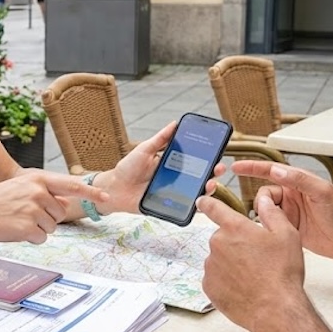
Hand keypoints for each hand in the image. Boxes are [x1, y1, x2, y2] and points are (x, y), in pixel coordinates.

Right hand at [0, 170, 108, 243]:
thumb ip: (43, 192)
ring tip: (17, 220)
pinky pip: (41, 238)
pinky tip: (14, 230)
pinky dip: (30, 238)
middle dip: (47, 217)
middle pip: (60, 212)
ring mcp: (33, 209)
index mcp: (37, 179)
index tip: (106, 198)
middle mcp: (38, 191)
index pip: (71, 185)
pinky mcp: (27, 227)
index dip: (91, 192)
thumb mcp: (21, 188)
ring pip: (51, 227)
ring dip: (37, 228)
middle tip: (24, 214)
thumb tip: (63, 204)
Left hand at [95, 122, 226, 214]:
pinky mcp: (167, 206)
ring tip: (210, 184)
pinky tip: (199, 202)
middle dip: (212, 173)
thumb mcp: (144, 149)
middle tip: (219, 169)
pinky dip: (193, 206)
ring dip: (206, 189)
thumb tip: (175, 123)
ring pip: (195, 192)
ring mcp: (173, 193)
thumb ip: (160, 139)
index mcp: (171, 163)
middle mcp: (175, 178)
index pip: (194, 160)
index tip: (217, 152)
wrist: (113, 188)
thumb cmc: (127, 167)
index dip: (207, 157)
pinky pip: (183, 207)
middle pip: (199, 177)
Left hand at [199, 194, 305, 331]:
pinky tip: (243, 286)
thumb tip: (264, 200)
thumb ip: (272, 213)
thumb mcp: (286, 235)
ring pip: (219, 258)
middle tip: (256, 257)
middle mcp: (217, 244)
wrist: (275, 310)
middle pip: (222, 237)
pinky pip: (215, 277)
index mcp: (234, 228)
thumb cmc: (282, 273)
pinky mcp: (209, 286)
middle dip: (235, 243)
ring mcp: (211, 266)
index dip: (207, 202)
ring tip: (252, 276)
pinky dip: (226, 280)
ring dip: (231, 263)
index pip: (214, 208)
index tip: (202, 201)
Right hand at [230, 161, 332, 260]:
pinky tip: (273, 235)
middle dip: (261, 203)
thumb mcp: (322, 192)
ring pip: (265, 212)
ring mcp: (290, 213)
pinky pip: (270, 226)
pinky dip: (268, 229)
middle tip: (267, 214)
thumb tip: (277, 170)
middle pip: (264, 194)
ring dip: (265, 218)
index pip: (270, 171)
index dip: (252, 168)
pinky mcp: (289, 229)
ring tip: (275, 227)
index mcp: (298, 182)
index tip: (235, 168)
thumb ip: (300, 180)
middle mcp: (291, 196)